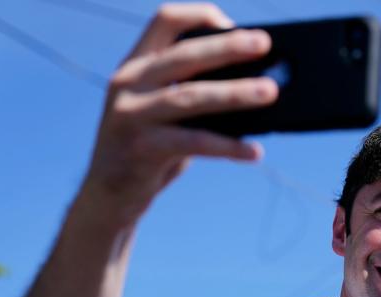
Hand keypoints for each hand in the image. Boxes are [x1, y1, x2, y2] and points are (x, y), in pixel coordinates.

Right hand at [80, 3, 278, 226]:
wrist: (110, 196)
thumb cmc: (151, 148)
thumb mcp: (166, 111)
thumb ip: (196, 92)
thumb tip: (260, 85)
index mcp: (136, 65)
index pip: (165, 21)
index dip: (201, 16)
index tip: (235, 25)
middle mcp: (129, 83)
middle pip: (183, 54)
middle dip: (226, 47)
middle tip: (264, 43)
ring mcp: (131, 115)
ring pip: (190, 96)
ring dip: (234, 93)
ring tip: (270, 91)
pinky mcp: (141, 148)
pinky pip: (194, 142)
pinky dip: (228, 146)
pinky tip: (254, 151)